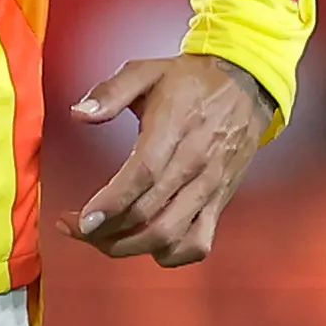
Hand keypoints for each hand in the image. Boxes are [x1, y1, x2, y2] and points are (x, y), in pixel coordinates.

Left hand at [67, 51, 276, 265]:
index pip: (141, 175)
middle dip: (106, 231)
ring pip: (169, 235)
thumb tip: (79, 114)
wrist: (247, 86)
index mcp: (173, 129)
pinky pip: (198, 243)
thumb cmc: (192, 82)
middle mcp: (194, 164)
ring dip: (130, 247)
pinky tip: (147, 246)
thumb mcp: (147, 71)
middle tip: (79, 228)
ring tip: (103, 239)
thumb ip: (111, 92)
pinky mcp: (220, 201)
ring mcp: (210, 187)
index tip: (80, 221)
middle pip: (148, 214)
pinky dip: (170, 255)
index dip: (109, 204)